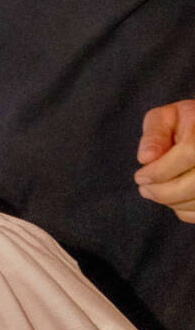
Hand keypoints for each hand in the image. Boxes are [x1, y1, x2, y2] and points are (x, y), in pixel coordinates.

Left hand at [135, 100, 194, 222]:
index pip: (190, 152)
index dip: (161, 170)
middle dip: (164, 192)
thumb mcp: (167, 118)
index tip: (140, 176)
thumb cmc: (186, 124)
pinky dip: (187, 211)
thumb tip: (146, 158)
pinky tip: (176, 199)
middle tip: (144, 189)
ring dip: (174, 203)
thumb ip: (155, 134)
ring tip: (155, 192)